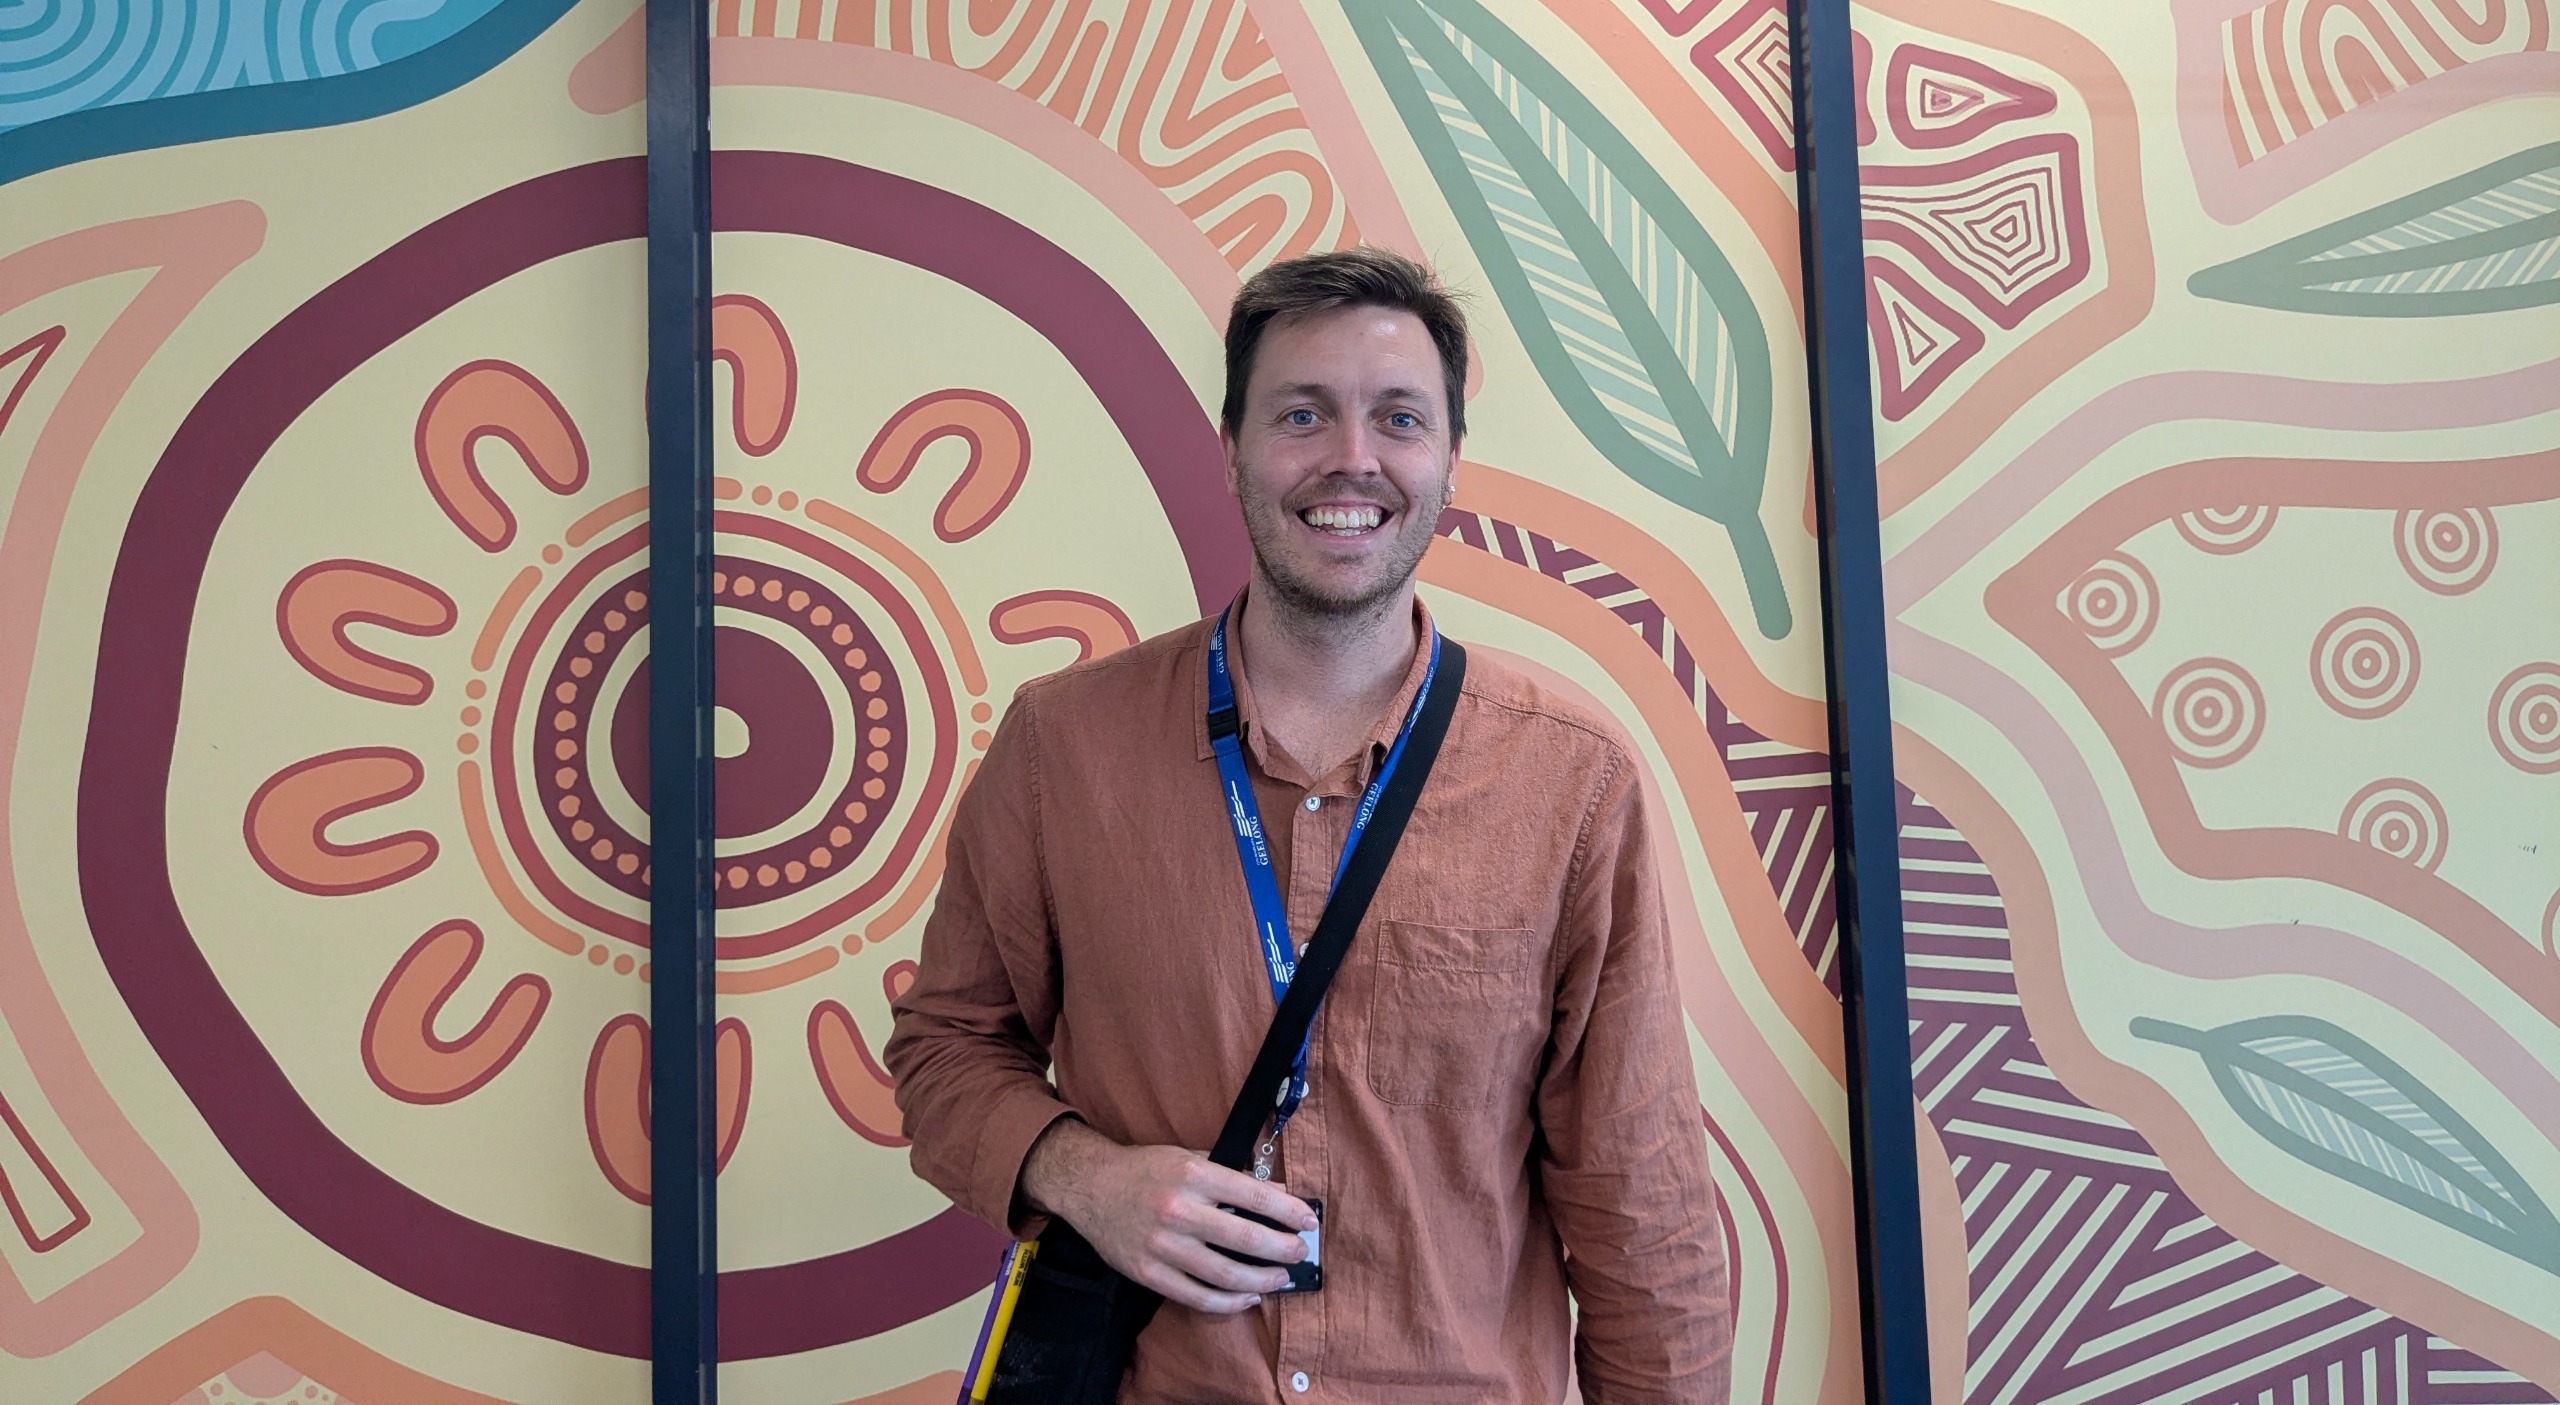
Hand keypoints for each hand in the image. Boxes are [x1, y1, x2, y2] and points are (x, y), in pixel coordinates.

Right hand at [1020, 1119, 1316, 1313]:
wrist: (1090, 1186)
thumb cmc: (1146, 1170)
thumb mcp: (1189, 1157)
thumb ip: (1232, 1175)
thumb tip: (1278, 1191)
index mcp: (1193, 1175)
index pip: (1254, 1196)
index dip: (1289, 1211)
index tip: (1309, 1220)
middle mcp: (1179, 1210)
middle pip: (1246, 1239)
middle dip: (1283, 1249)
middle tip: (1299, 1252)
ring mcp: (1163, 1246)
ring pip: (1225, 1274)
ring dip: (1262, 1280)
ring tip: (1280, 1278)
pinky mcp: (1149, 1274)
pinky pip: (1198, 1297)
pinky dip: (1229, 1302)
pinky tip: (1247, 1297)